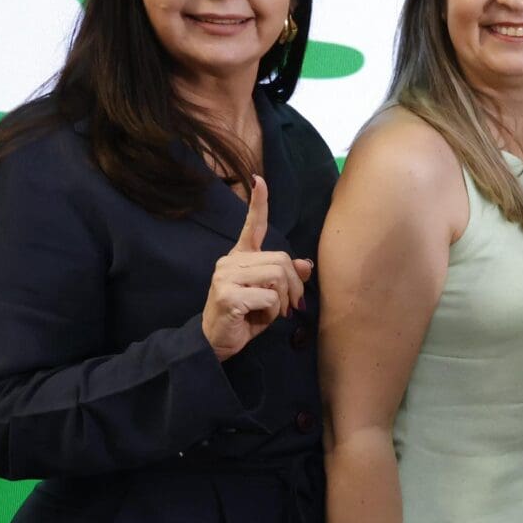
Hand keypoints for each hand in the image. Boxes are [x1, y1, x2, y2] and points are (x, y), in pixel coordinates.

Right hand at [201, 175, 312, 360]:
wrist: (216, 342)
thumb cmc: (245, 318)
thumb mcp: (271, 297)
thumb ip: (287, 278)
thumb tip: (307, 264)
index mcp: (241, 258)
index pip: (252, 227)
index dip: (259, 204)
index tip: (260, 180)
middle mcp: (230, 262)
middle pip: (282, 260)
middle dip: (294, 286)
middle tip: (290, 306)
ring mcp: (226, 276)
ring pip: (278, 276)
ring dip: (283, 300)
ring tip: (270, 312)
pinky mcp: (227, 294)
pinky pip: (269, 297)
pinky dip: (272, 312)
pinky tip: (256, 318)